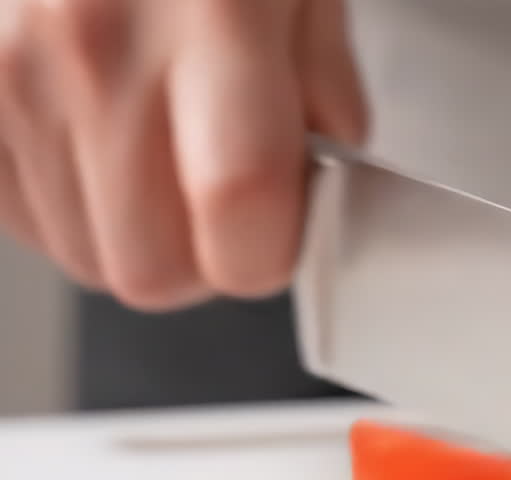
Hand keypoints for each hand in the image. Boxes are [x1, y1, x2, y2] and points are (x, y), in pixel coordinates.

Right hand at [0, 0, 366, 310]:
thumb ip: (324, 80)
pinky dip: (63, 202)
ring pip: (81, 254)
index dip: (270, 253)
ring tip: (157, 145)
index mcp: (211, 15)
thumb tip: (327, 171)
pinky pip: (15, 214)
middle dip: (203, 259)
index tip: (283, 232)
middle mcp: (90, 49)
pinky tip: (96, 136)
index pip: (240, 217)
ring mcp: (8, 71)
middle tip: (225, 200)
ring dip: (133, 231)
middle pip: (152, 270)